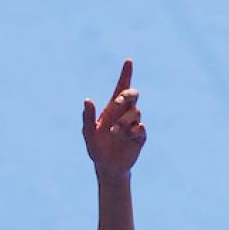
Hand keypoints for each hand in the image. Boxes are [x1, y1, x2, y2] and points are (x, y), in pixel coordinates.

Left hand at [82, 60, 145, 176]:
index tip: (128, 61)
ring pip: (135, 113)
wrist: (107, 168)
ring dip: (123, 121)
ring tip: (113, 132)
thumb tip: (87, 100)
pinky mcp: (140, 136)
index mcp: (113, 109)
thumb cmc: (97, 149)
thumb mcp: (89, 134)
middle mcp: (125, 113)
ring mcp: (134, 124)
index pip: (122, 87)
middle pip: (132, 94)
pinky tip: (126, 136)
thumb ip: (87, 118)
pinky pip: (141, 128)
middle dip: (126, 95)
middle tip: (116, 102)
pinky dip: (133, 130)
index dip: (126, 74)